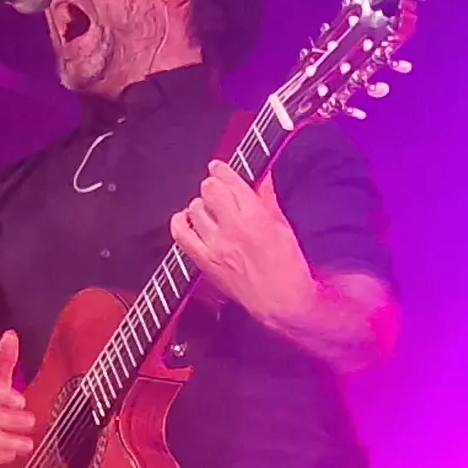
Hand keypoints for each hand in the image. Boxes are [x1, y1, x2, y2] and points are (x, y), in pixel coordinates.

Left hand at [171, 163, 315, 319]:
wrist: (279, 301)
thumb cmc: (287, 267)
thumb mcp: (282, 227)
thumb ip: (267, 199)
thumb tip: (261, 177)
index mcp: (254, 218)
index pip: (230, 182)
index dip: (222, 170)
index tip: (218, 167)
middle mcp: (232, 229)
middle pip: (209, 191)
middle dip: (212, 186)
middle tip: (217, 189)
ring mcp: (215, 246)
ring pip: (195, 209)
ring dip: (201, 204)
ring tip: (208, 209)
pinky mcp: (204, 262)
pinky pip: (181, 235)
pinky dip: (180, 222)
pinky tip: (187, 220)